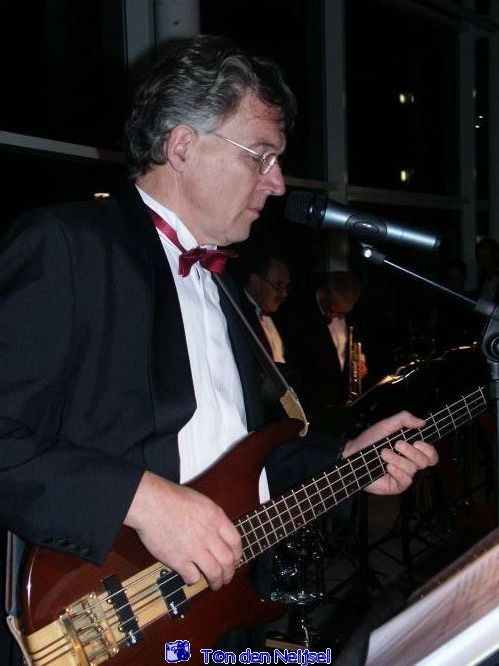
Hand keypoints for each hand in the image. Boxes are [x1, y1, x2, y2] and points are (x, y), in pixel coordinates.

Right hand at [125, 471, 241, 589]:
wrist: (151, 503)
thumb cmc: (171, 497)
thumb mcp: (200, 501)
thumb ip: (212, 517)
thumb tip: (217, 531)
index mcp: (216, 518)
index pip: (236, 541)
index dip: (238, 554)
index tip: (235, 560)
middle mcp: (209, 534)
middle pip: (228, 560)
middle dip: (229, 573)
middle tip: (226, 577)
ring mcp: (194, 548)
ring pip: (214, 572)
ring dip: (216, 581)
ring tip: (215, 584)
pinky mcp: (178, 560)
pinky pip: (193, 576)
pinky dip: (194, 579)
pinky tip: (191, 577)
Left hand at [342, 411, 438, 495]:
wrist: (353, 453)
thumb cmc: (369, 440)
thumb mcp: (386, 425)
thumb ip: (403, 419)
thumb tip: (422, 422)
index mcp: (410, 449)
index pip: (431, 453)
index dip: (428, 449)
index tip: (417, 441)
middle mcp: (409, 462)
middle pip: (426, 461)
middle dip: (413, 452)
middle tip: (397, 444)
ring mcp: (403, 474)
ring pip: (413, 469)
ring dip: (398, 459)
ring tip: (383, 453)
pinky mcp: (396, 485)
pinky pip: (406, 481)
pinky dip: (397, 471)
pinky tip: (387, 467)